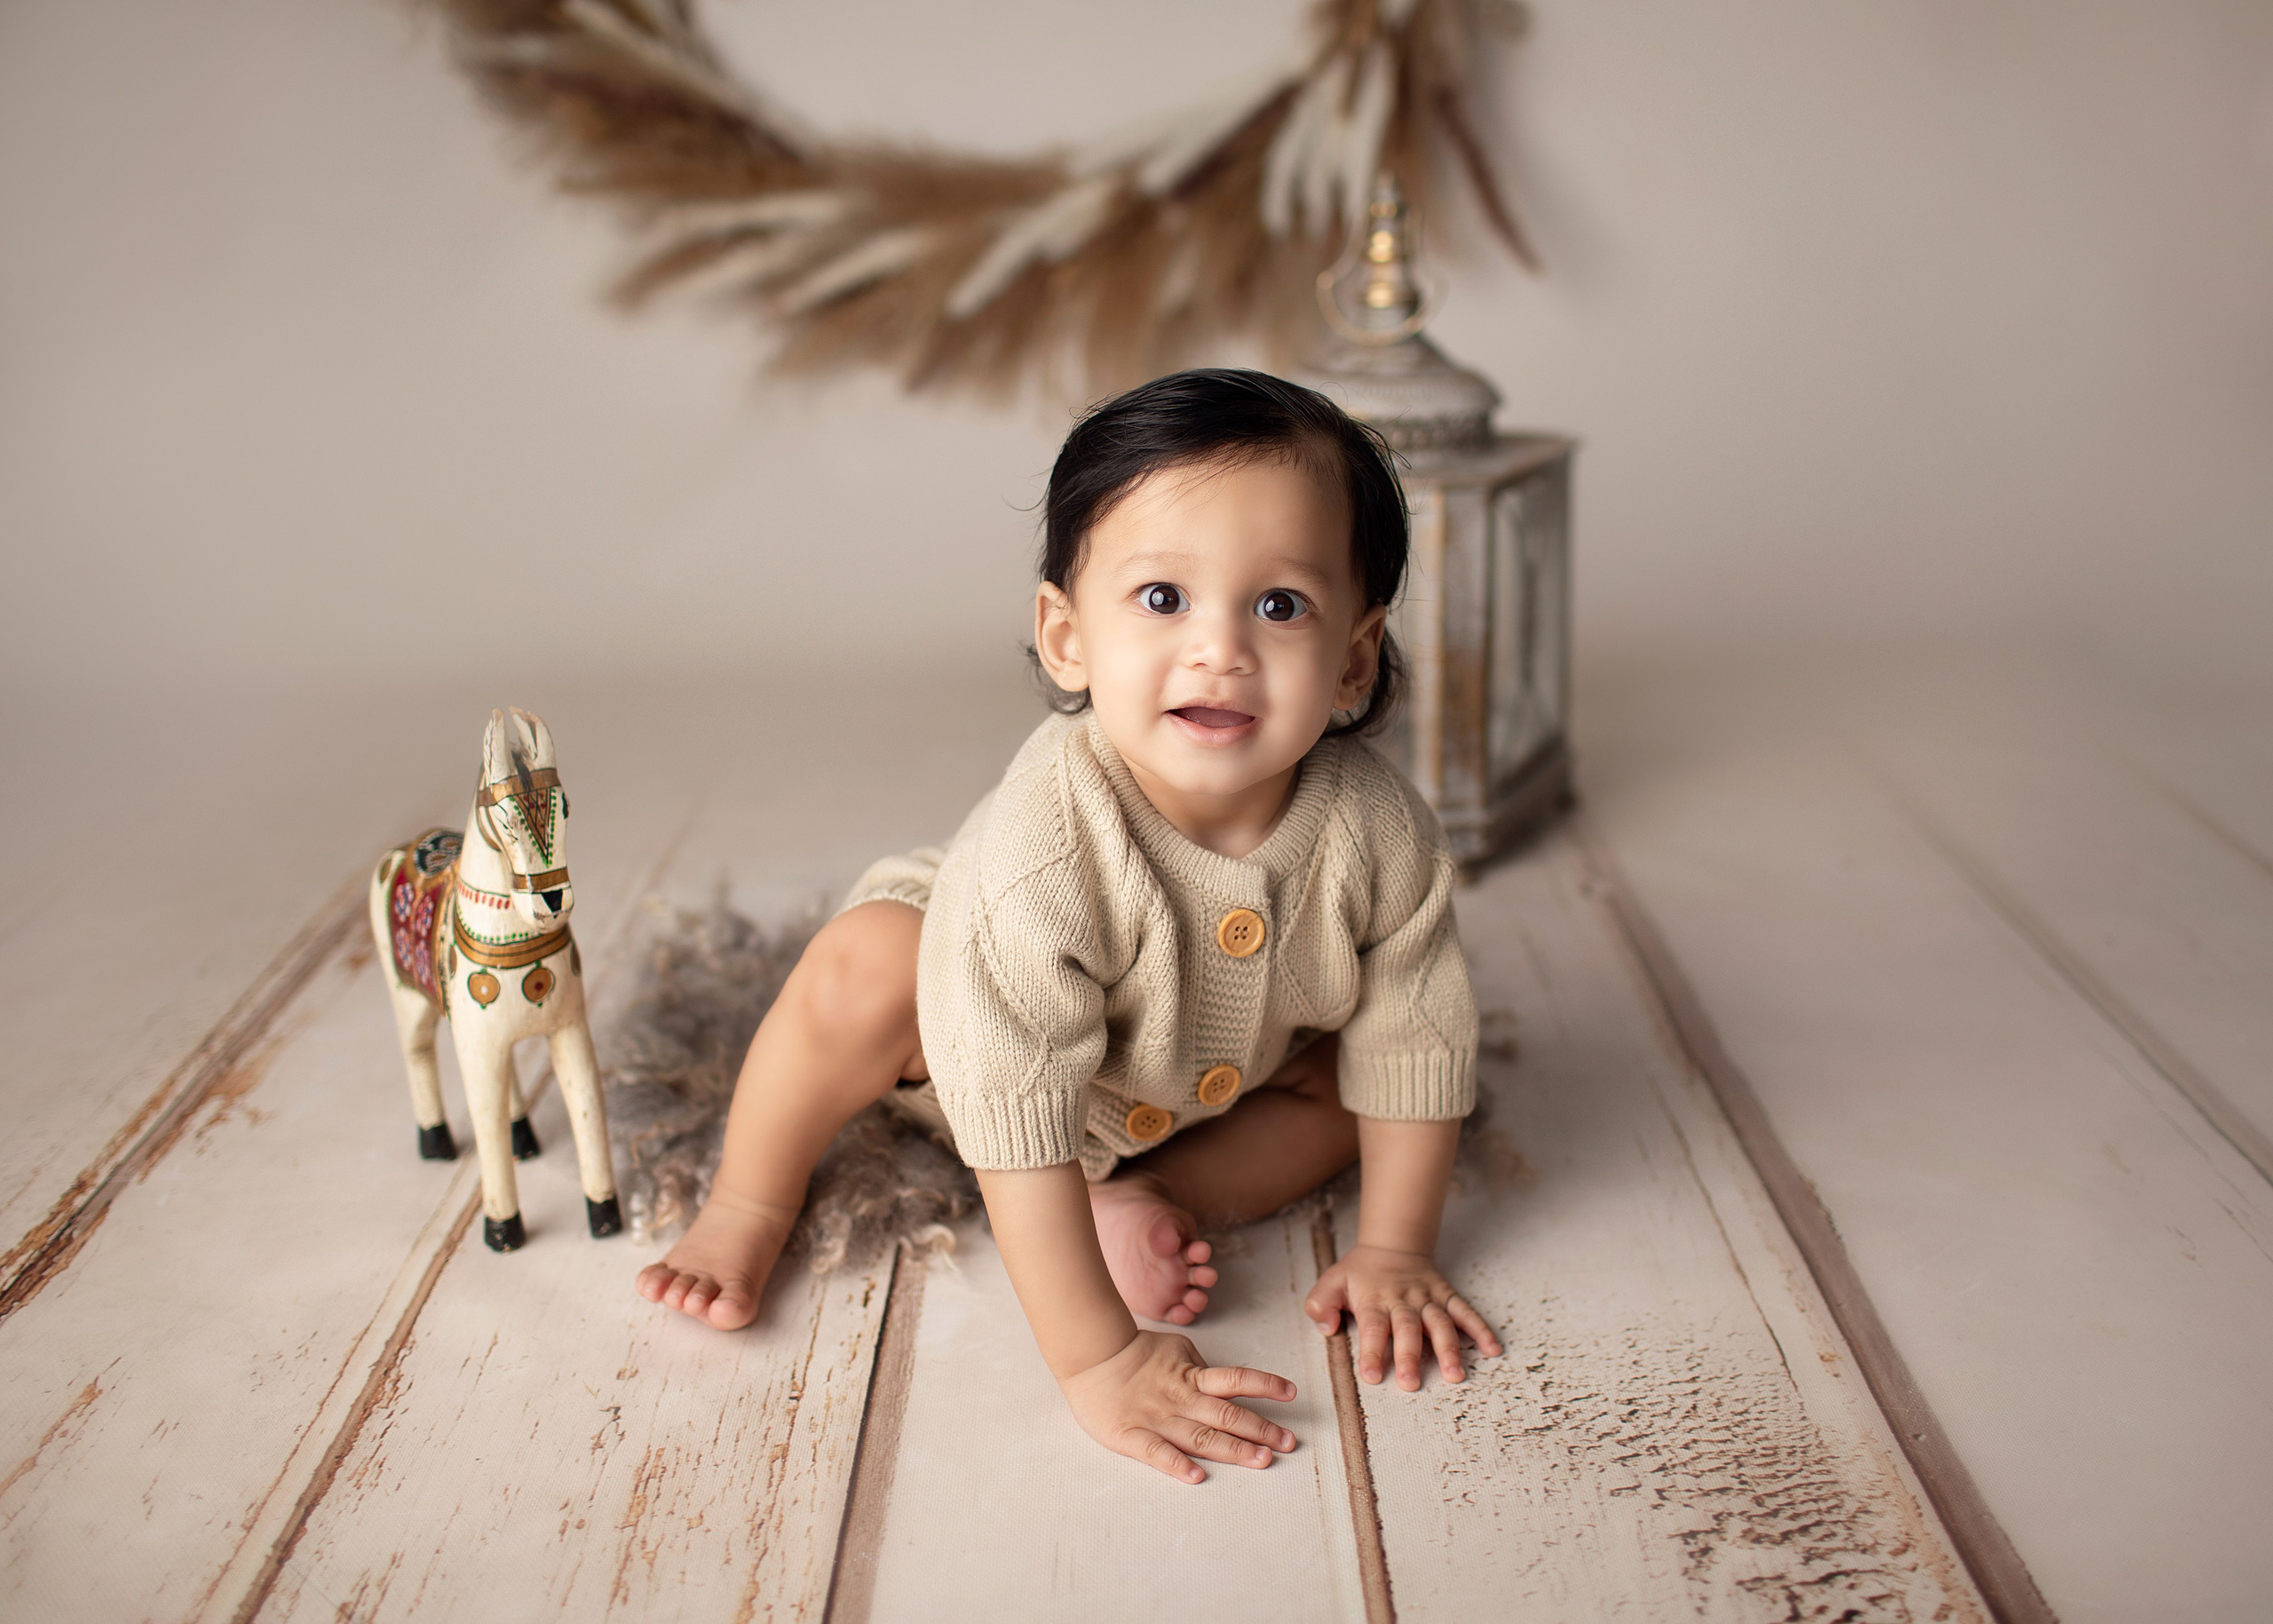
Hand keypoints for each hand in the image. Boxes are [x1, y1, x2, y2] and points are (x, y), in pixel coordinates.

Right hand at [1058, 1329, 1297, 1483]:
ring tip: (1262, 1460)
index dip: (1264, 1385)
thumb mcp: (1173, 1348)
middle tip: (1289, 1443)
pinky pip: (1156, 1451)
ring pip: (1201, 1436)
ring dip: (1233, 1450)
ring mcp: (1157, 1418)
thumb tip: (1222, 1380)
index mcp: (1191, 1377)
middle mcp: (1181, 1399)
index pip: (1235, 1380)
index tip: (1291, 1393)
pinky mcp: (1131, 1434)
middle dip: (1261, 1429)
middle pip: (1227, 1415)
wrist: (1090, 1355)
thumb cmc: (1132, 1352)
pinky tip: (1196, 1477)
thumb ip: (1198, 1368)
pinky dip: (1176, 1464)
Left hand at [1305, 1245, 1501, 1389]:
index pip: (1372, 1327)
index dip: (1371, 1351)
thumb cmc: (1360, 1272)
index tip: (1372, 1377)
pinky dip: (1480, 1329)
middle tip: (1411, 1384)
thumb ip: (1321, 1304)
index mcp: (1374, 1299)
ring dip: (1449, 1348)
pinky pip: (1466, 1312)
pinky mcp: (1447, 1296)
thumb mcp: (1332, 1281)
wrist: (1393, 1245)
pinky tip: (1492, 1349)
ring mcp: (1428, 1298)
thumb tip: (1327, 1327)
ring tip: (1455, 1375)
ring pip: (1440, 1323)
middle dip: (1410, 1356)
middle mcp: (1403, 1299)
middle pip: (1407, 1328)